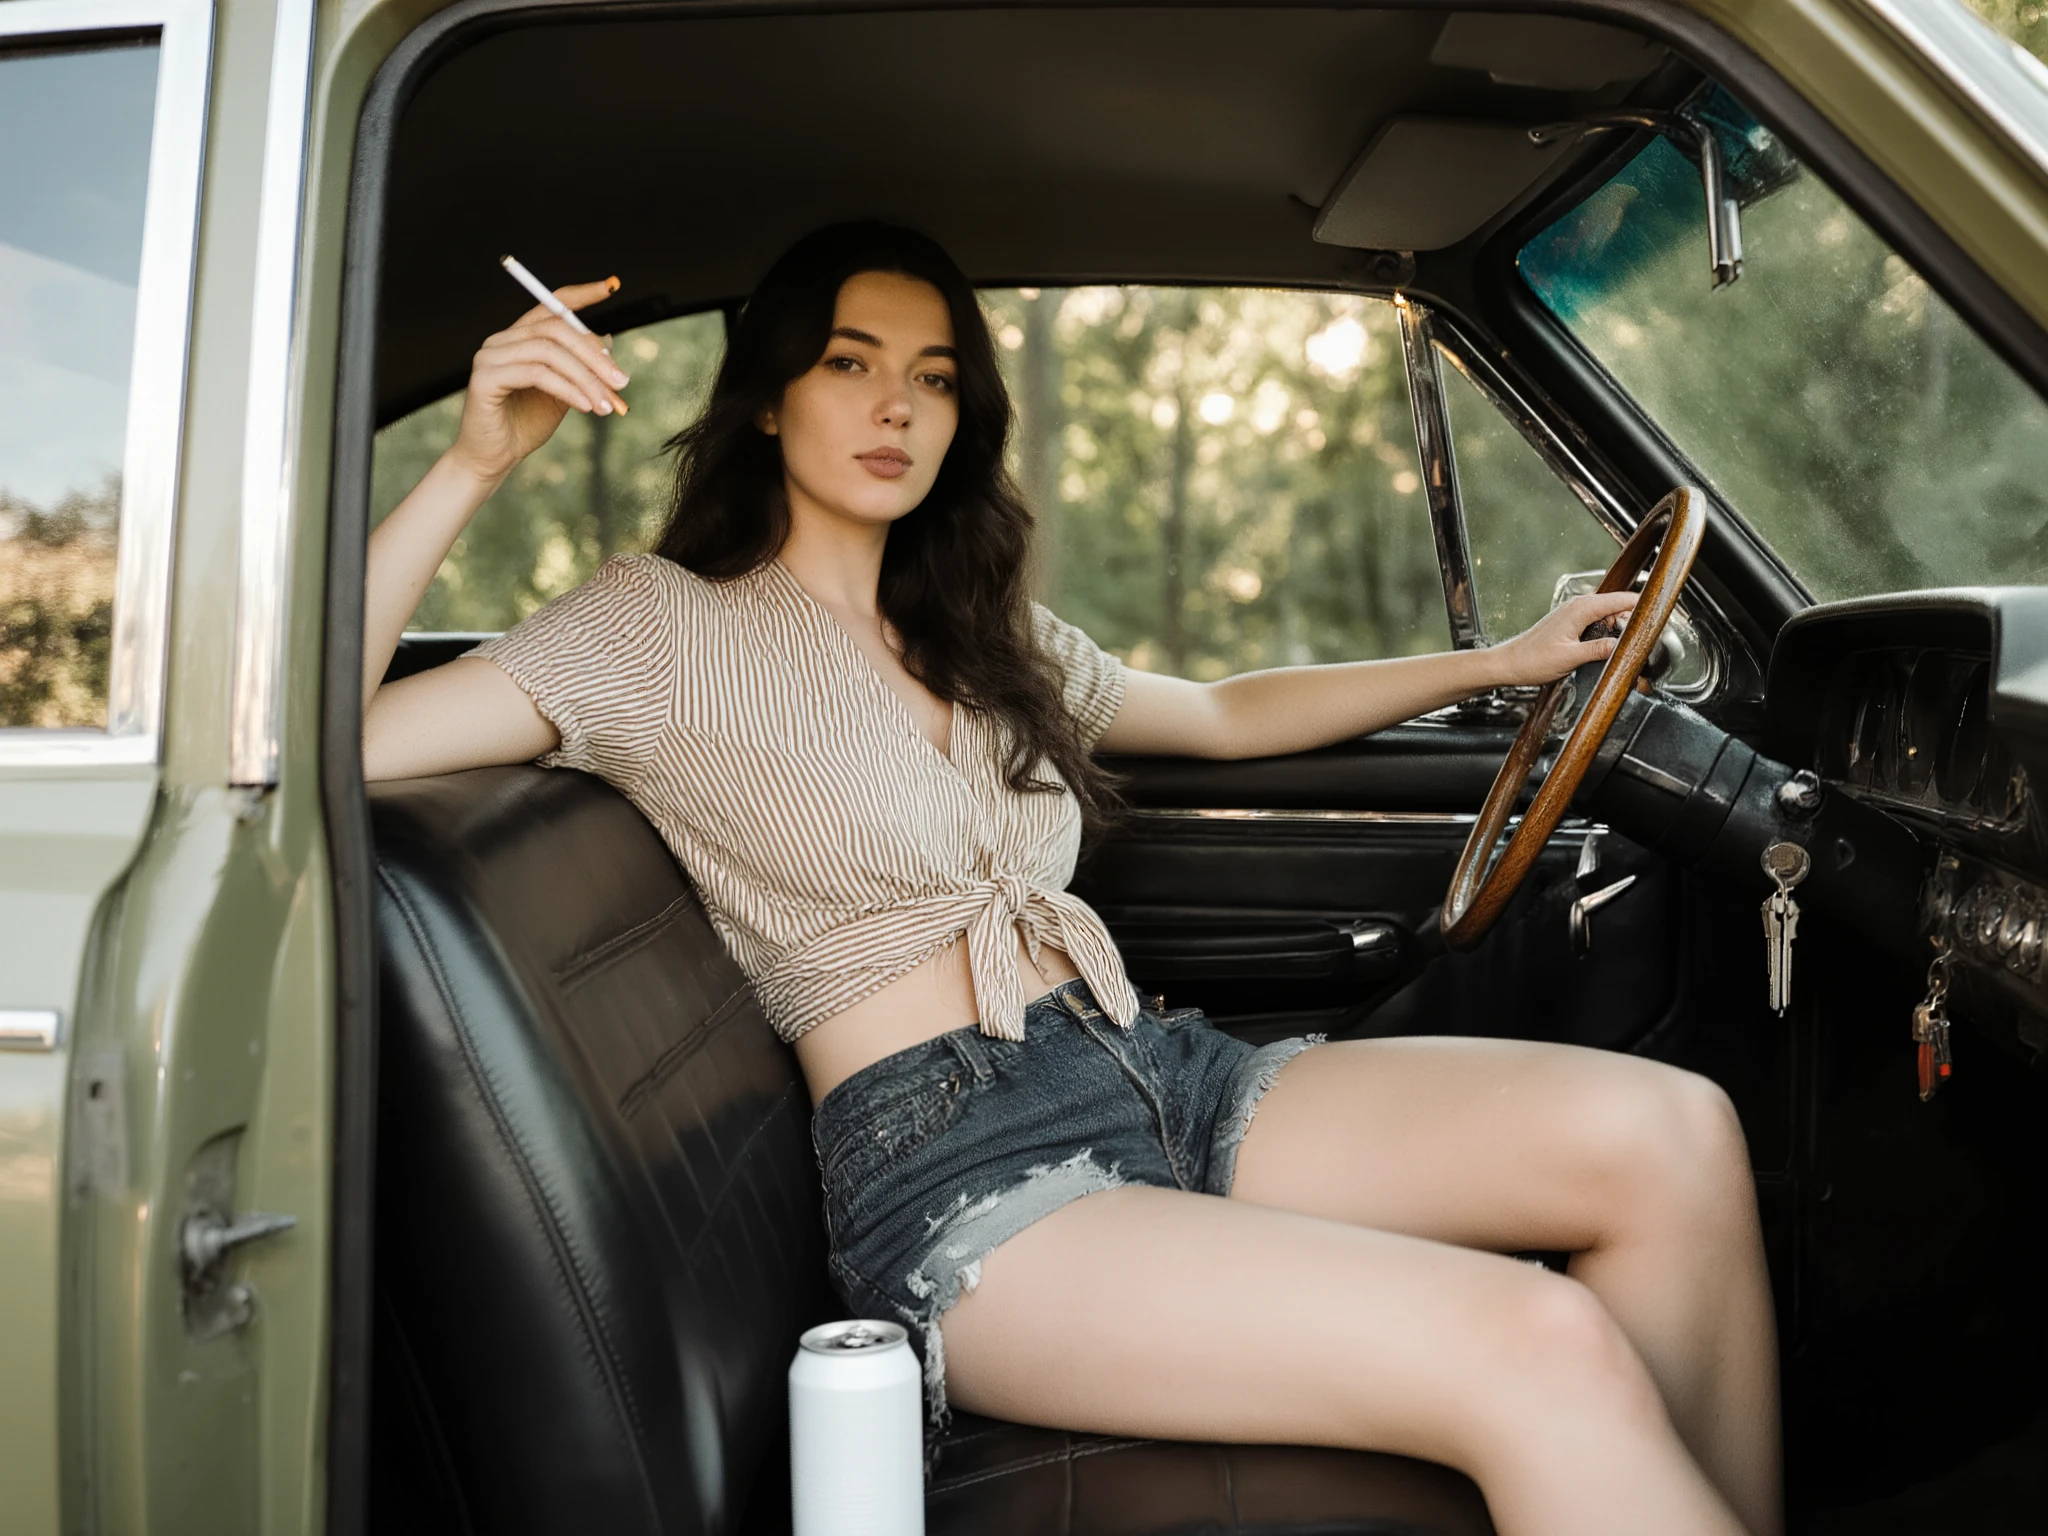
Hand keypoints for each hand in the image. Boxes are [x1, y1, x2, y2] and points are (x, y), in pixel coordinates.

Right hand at [445, 278, 630, 486]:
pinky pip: (537, 374)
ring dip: (586, 378)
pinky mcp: (485, 378)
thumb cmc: (526, 424)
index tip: (610, 287)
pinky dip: (568, 389)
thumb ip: (582, 367)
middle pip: (556, 329)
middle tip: (622, 381)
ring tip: (607, 404)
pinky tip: (586, 406)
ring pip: (549, 351)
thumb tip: (609, 339)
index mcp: (520, 337)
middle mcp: (502, 340)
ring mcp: (490, 356)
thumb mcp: (565, 392)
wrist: (494, 458)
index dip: (581, 294)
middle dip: (595, 354)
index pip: (551, 305)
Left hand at [1491, 589, 1639, 686]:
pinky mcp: (1571, 623)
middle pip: (1619, 605)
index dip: (1644, 605)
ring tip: (1632, 644)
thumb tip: (1624, 645)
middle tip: (1647, 639)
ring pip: (1609, 613)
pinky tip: (1611, 644)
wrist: (1509, 663)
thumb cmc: (1533, 660)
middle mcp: (1578, 606)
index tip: (1662, 614)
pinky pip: (1598, 620)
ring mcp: (1574, 613)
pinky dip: (1608, 629)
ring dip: (1621, 625)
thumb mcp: (1570, 658)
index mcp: (1581, 609)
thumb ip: (1599, 649)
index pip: (1622, 599)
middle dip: (1634, 618)